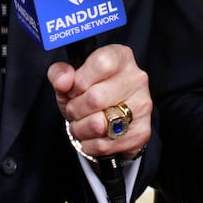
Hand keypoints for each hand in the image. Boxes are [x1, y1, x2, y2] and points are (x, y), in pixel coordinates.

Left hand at [49, 44, 151, 160]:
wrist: (109, 121)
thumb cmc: (89, 93)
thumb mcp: (70, 80)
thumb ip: (60, 73)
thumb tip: (63, 81)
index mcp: (121, 57)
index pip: (101, 63)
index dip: (80, 80)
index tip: (74, 88)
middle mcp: (137, 78)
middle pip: (96, 97)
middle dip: (75, 108)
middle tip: (75, 109)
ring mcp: (143, 106)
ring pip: (98, 124)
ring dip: (80, 129)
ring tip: (82, 123)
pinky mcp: (142, 132)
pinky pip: (103, 145)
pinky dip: (89, 144)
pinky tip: (93, 136)